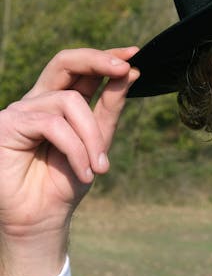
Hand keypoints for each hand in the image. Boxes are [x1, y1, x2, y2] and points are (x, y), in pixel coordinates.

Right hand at [0, 47, 139, 275]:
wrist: (42, 219)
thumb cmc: (65, 184)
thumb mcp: (96, 145)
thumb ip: (108, 110)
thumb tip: (130, 73)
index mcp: (58, 104)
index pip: (80, 69)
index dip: (105, 57)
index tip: (134, 56)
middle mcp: (37, 101)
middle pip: (65, 62)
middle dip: (98, 61)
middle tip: (125, 70)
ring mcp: (20, 110)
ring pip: (69, 102)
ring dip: (92, 137)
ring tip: (99, 169)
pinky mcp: (7, 125)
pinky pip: (53, 125)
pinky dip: (76, 150)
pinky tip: (84, 172)